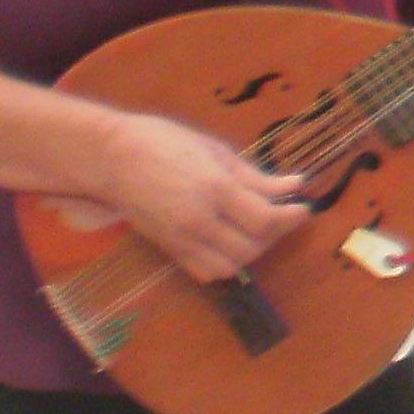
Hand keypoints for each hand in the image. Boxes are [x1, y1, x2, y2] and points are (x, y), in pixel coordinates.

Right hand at [72, 111, 309, 282]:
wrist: (109, 157)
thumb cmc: (163, 142)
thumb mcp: (216, 151)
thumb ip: (257, 175)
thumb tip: (296, 185)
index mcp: (215, 190)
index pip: (267, 219)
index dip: (293, 217)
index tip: (304, 207)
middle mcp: (199, 221)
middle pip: (253, 247)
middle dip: (275, 234)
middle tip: (281, 215)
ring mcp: (181, 239)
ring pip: (231, 266)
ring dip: (252, 252)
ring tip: (256, 229)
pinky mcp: (167, 249)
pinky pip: (205, 272)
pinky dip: (225, 265)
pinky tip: (230, 243)